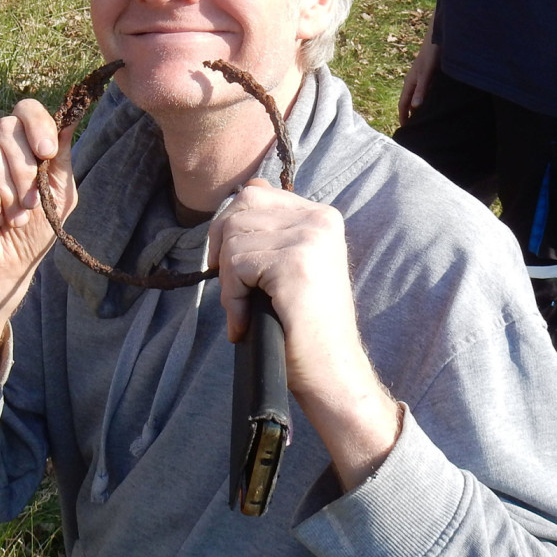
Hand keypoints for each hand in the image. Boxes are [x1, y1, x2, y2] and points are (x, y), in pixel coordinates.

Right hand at [0, 99, 74, 297]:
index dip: (38, 126)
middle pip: (6, 127)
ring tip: (11, 218)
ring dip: (7, 194)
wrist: (5, 265)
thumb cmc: (33, 228)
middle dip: (25, 171)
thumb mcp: (58, 191)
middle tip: (29, 204)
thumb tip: (69, 118)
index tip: (48, 153)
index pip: (26, 109)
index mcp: (19, 140)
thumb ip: (62, 156)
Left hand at [208, 180, 399, 488]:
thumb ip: (273, 225)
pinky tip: (247, 321)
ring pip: (233, 240)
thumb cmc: (303, 325)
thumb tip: (251, 185)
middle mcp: (320, 219)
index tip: (238, 269)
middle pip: (239, 211)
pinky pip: (237, 265)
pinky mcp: (296, 263)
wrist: (331, 371)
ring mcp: (310, 239)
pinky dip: (233, 298)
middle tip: (238, 293)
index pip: (253, 194)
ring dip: (229, 282)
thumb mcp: (290, 262)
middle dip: (225, 254)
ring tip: (247, 312)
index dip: (231, 231)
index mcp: (321, 215)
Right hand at [397, 40, 439, 124]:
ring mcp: (422, 80)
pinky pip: (427, 93)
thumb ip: (421, 90)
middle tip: (415, 129)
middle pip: (410, 102)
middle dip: (410, 115)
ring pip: (418, 98)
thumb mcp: (426, 74)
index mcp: (410, 83)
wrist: (439, 38)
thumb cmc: (431, 55)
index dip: (403, 116)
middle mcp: (414, 82)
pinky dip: (428, 101)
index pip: (403, 104)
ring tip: (425, 121)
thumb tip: (414, 108)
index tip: (405, 130)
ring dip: (419, 109)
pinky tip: (435, 106)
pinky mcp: (430, 77)